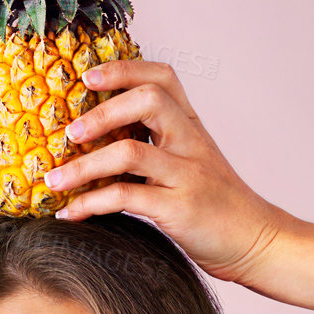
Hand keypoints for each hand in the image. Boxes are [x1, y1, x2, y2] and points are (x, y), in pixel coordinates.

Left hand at [45, 59, 296, 287]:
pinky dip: (91, 204)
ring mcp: (187, 174)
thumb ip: (160, 148)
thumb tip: (100, 144)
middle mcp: (191, 143)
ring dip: (83, 165)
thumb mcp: (195, 165)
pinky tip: (71, 214)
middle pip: (149, 100)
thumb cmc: (219, 208)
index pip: (163, 77)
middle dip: (101, 111)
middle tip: (68, 133)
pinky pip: (126, 198)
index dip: (124, 70)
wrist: (259, 243)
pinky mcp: (179, 208)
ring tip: (54, 180)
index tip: (88, 77)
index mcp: (192, 128)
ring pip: (129, 152)